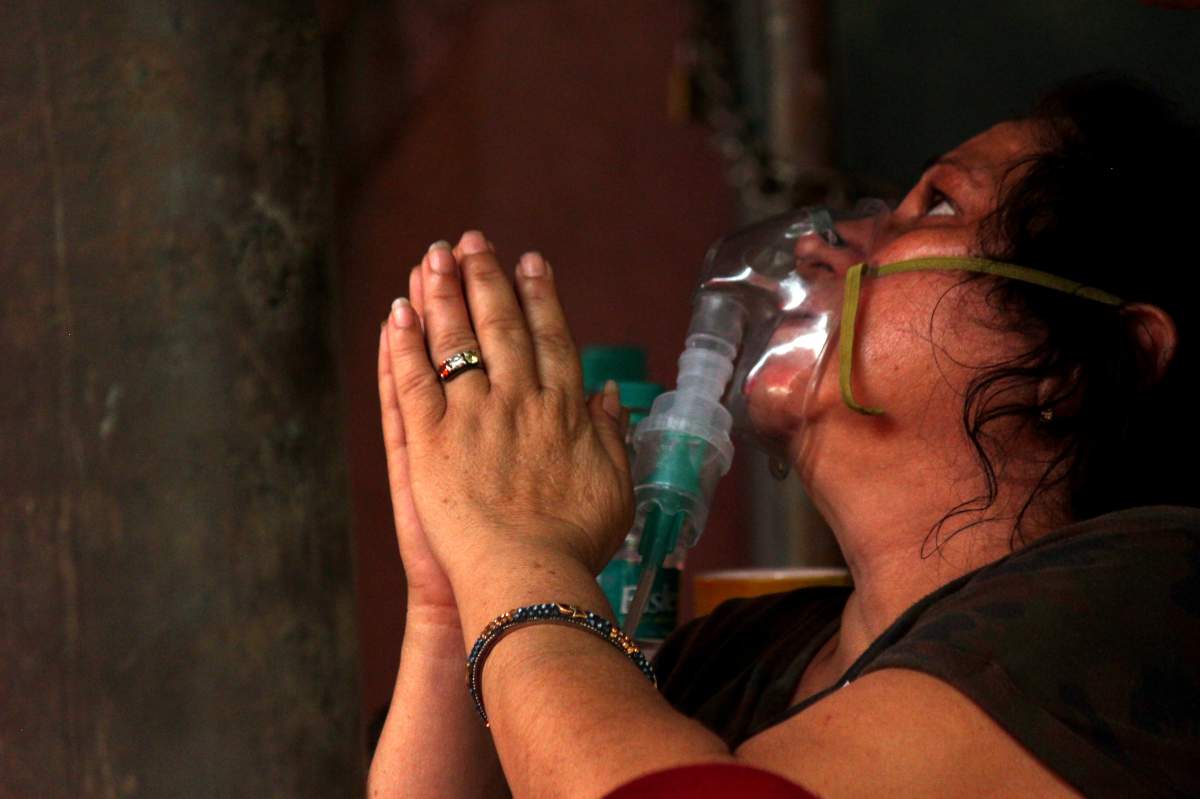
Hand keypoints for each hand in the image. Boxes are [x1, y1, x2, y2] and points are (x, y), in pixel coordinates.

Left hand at [382, 231, 633, 586]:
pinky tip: (397, 311)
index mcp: (562, 409)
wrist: (528, 578)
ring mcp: (472, 415)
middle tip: (473, 241)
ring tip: (434, 257)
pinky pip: (412, 380)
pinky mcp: (429, 439)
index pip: (550, 337)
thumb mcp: (613, 487)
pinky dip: (403, 343)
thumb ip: (612, 435)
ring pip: (454, 340)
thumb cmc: (576, 543)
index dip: (540, 296)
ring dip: (443, 293)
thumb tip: (610, 395)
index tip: (531, 263)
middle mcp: (518, 399)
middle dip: (486, 277)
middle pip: (499, 325)